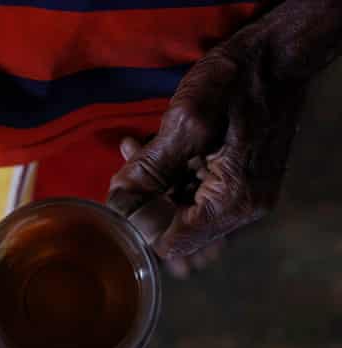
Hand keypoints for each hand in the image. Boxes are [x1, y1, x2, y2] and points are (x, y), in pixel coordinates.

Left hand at [109, 0, 341, 265]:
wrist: (278, 55)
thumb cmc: (235, 83)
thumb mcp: (186, 122)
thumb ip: (152, 168)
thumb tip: (119, 201)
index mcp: (231, 202)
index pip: (174, 244)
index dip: (140, 227)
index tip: (120, 200)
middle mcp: (242, 208)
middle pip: (178, 227)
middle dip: (145, 200)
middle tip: (125, 167)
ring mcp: (243, 195)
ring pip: (185, 208)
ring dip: (156, 184)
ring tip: (134, 149)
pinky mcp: (240, 179)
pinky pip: (198, 191)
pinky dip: (174, 174)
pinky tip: (153, 146)